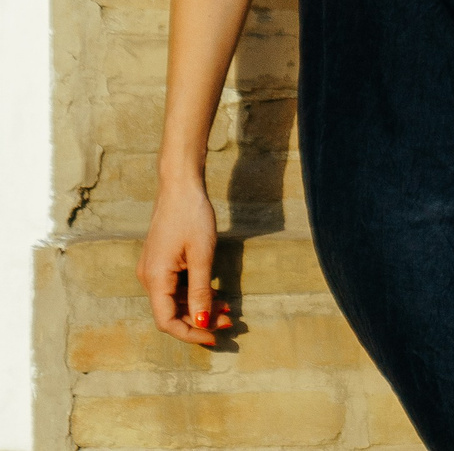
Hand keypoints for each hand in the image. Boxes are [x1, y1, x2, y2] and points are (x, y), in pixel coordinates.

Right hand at [139, 176, 230, 346]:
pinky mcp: (162, 262)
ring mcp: (154, 270)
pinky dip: (195, 294)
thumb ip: (201, 291)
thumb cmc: (192, 217)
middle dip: (199, 321)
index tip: (215, 337)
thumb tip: (201, 322)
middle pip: (172, 313)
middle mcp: (149, 278)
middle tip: (231, 323)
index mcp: (154, 279)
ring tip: (229, 311)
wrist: (180, 187)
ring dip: (200, 309)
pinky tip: (216, 296)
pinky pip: (177, 287)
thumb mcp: (202, 255)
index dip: (189, 333)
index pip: (166, 320)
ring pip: (176, 301)